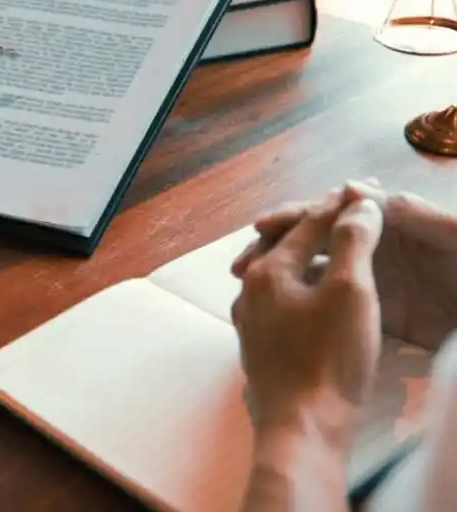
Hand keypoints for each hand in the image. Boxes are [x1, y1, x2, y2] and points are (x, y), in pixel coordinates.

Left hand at [231, 197, 383, 450]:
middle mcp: (250, 287)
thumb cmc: (328, 361)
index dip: (344, 206)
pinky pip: (280, 299)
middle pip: (289, 243)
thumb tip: (358, 204)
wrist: (301, 428)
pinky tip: (314, 294)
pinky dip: (302, 284)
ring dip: (310, 254)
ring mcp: (250, 317)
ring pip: (281, 271)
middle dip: (322, 226)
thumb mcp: (351, 293)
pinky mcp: (259, 344)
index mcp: (269, 269)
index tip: (371, 192)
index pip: (310, 223)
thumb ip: (353, 242)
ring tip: (335, 247)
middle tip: (354, 215)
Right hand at [243, 181, 456, 351]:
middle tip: (241, 264)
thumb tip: (362, 190)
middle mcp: (375, 247)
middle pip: (315, 240)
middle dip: (276, 247)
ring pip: (315, 272)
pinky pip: (330, 305)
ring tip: (246, 288)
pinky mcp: (378, 316)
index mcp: (391, 223)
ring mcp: (374, 281)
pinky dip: (300, 307)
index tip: (263, 225)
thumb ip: (419, 215)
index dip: (297, 215)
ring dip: (281, 275)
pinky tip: (273, 314)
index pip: (332, 213)